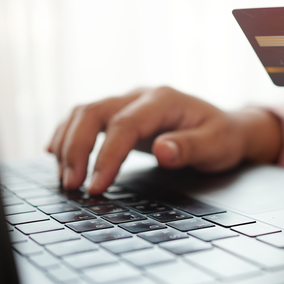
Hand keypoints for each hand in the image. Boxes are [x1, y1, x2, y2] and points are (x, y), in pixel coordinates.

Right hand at [47, 86, 282, 194]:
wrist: (227, 127)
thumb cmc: (223, 138)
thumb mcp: (217, 146)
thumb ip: (190, 147)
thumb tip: (162, 150)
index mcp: (164, 100)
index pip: (125, 124)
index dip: (106, 156)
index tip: (95, 187)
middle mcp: (141, 95)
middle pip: (94, 112)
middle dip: (77, 149)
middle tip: (71, 186)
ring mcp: (129, 102)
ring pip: (84, 112)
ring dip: (68, 143)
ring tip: (65, 179)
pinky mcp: (121, 113)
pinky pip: (86, 118)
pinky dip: (68, 135)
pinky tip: (56, 155)